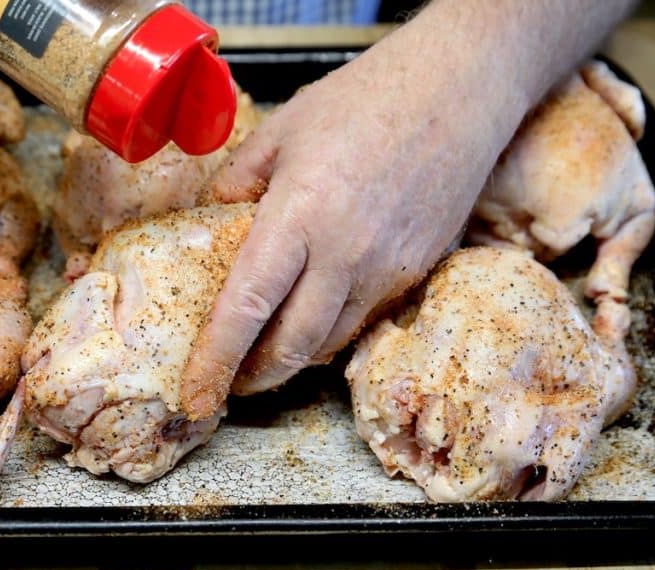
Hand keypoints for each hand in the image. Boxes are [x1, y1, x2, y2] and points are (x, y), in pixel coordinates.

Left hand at [181, 10, 535, 419]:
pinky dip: (331, 330)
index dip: (216, 359)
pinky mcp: (416, 273)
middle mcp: (344, 255)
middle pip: (292, 347)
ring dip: (293, 358)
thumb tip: (215, 221)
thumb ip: (238, 182)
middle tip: (229, 380)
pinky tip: (315, 314)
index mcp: (299, 215)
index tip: (196, 393)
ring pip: (330, 342)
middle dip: (255, 377)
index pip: (247, 307)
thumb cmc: (364, 99)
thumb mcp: (281, 130)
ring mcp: (386, 269)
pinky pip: (364, 320)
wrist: (457, 90)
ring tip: (265, 353)